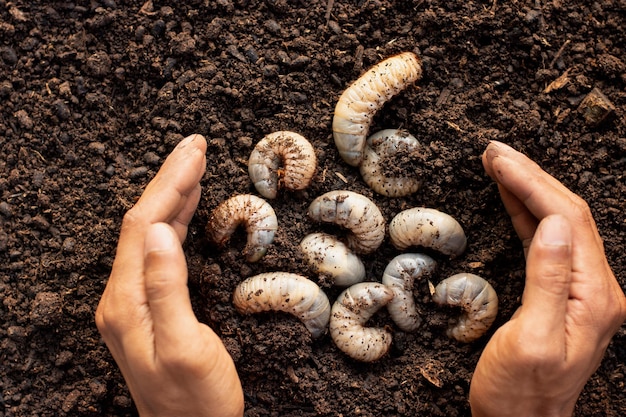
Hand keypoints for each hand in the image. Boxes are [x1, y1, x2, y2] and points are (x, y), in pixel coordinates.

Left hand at [95, 134, 243, 416]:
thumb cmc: (197, 398)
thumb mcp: (185, 345)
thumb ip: (167, 288)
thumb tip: (158, 232)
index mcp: (127, 302)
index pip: (143, 225)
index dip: (169, 183)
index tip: (195, 151)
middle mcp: (123, 297)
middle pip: (141, 222)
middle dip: (169, 179)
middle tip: (195, 144)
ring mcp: (133, 302)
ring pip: (148, 233)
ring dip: (171, 196)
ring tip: (193, 165)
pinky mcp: (148, 307)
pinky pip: (156, 251)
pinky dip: (172, 222)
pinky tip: (184, 210)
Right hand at [470, 141, 625, 416]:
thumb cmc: (521, 391)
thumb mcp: (531, 338)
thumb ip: (548, 279)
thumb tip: (554, 223)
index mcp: (594, 295)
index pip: (567, 219)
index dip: (531, 183)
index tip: (499, 160)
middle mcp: (595, 288)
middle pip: (567, 214)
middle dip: (530, 177)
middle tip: (495, 151)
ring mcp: (580, 290)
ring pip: (558, 222)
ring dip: (528, 189)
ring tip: (499, 164)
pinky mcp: (561, 294)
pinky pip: (546, 241)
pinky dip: (526, 213)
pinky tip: (512, 198)